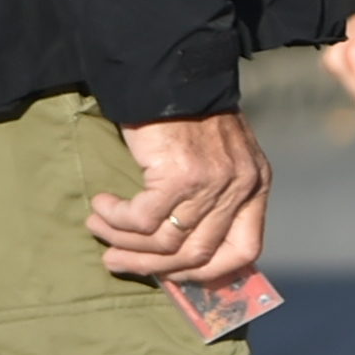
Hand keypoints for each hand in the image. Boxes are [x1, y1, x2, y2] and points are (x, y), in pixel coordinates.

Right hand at [89, 109, 270, 288]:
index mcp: (255, 187)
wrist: (171, 79)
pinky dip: (116, 219)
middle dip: (151, 266)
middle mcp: (241, 187)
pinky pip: (142, 219)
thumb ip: (209, 205)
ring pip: (165, 242)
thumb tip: (176, 260)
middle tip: (115, 260)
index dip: (208, 273)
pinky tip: (102, 205)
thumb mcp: (216, 163)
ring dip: (123, 241)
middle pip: (198, 255)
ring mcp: (214, 182)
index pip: (246, 251)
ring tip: (99, 228)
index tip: (172, 275)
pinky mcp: (181, 175)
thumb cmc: (187, 123)